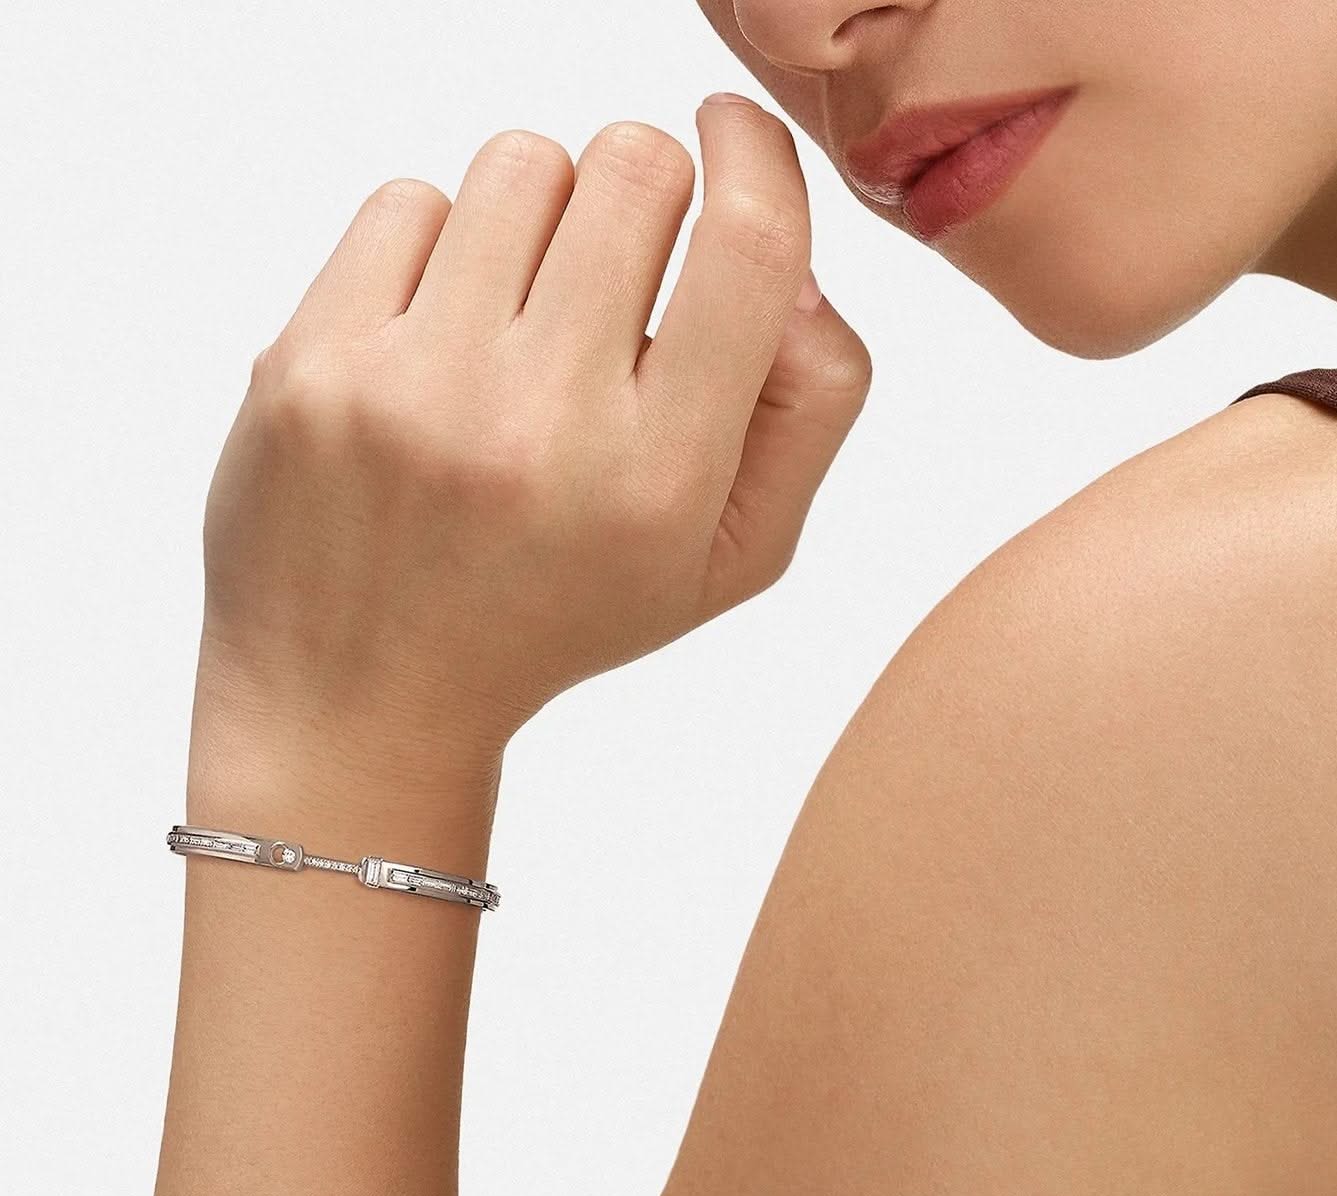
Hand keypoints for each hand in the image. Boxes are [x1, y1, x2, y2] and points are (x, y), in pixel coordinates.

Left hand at [194, 96, 870, 793]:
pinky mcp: (311, 361)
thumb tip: (793, 261)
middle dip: (645, 195)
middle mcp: (542, 429)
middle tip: (616, 277)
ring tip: (520, 321)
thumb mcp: (730, 557)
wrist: (362, 695)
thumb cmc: (562, 613)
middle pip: (633, 167)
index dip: (755, 157)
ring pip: (519, 164)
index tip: (732, 141)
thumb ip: (807, 408)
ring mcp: (415, 389)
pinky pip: (409, 200)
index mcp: (663, 483)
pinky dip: (440, 250)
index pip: (748, 245)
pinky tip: (438, 342)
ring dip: (541, 218)